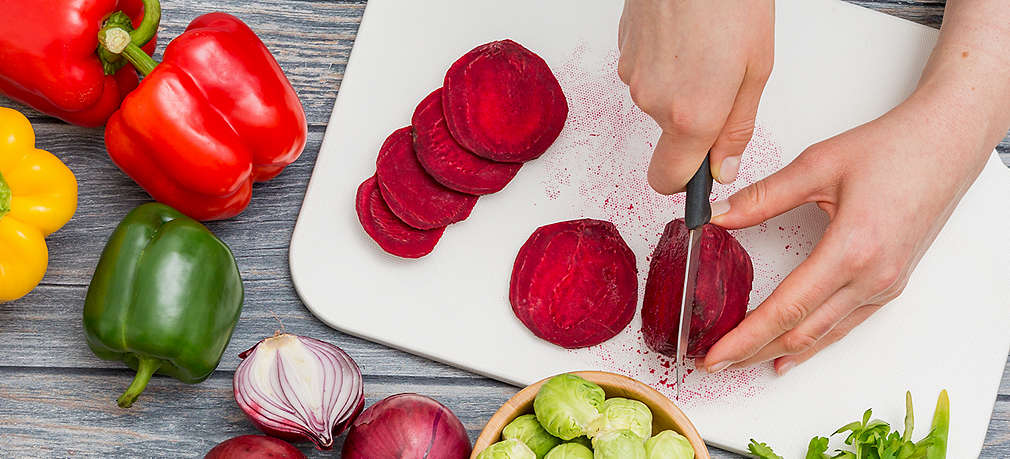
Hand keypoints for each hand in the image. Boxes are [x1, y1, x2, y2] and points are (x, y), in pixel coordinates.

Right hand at [618, 0, 774, 193]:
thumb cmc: (730, 0)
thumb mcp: (757, 68)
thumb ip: (737, 127)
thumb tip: (723, 167)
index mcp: (691, 115)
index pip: (667, 180)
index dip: (684, 182)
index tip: (700, 172)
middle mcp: (654, 102)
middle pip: (671, 136)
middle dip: (696, 118)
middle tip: (724, 77)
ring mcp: (633, 77)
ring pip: (660, 102)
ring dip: (682, 86)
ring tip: (706, 47)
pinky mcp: (623, 53)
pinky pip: (647, 75)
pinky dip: (666, 64)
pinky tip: (685, 37)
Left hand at [699, 88, 996, 374]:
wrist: (945, 145)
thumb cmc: (891, 150)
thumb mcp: (817, 165)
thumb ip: (763, 197)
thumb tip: (716, 217)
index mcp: (851, 249)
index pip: (786, 308)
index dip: (746, 337)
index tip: (715, 355)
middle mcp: (871, 277)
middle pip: (801, 332)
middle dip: (753, 352)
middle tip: (714, 363)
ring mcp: (884, 285)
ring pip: (823, 334)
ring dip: (779, 351)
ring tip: (741, 360)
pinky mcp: (890, 284)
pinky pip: (844, 324)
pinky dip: (811, 341)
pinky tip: (787, 353)